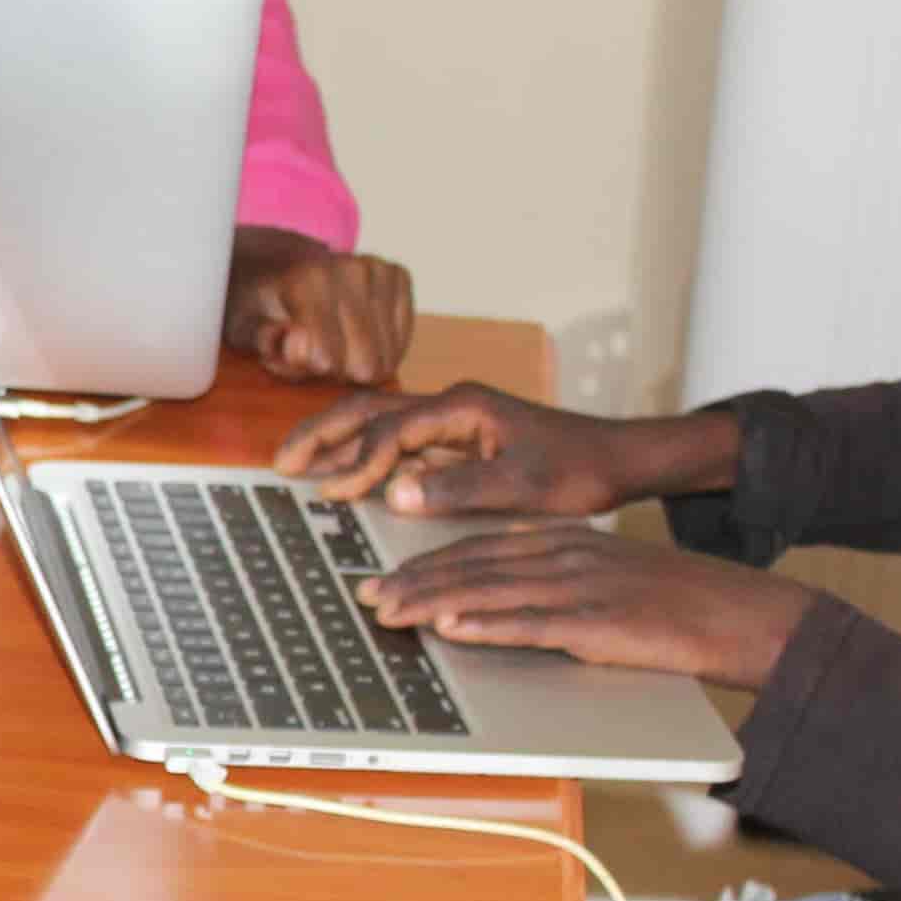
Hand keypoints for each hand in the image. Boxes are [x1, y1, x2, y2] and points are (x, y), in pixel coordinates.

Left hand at [224, 228, 415, 384]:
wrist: (278, 266)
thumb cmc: (259, 305)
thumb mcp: (243, 328)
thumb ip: (265, 341)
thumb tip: (304, 346)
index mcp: (307, 280)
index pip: (327, 359)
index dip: (308, 368)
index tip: (290, 351)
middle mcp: (349, 268)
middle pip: (363, 365)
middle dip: (337, 371)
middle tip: (316, 352)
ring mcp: (378, 269)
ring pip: (385, 359)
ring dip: (359, 362)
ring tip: (335, 342)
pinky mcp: (398, 275)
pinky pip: (401, 343)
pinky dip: (380, 349)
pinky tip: (357, 336)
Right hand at [275, 382, 741, 518]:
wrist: (619, 459)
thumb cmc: (578, 469)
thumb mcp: (521, 484)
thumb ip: (455, 488)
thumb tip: (393, 492)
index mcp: (463, 407)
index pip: (393, 431)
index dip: (362, 462)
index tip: (337, 494)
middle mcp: (451, 405)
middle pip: (369, 410)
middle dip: (322, 436)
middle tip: (282, 464)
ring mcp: (452, 420)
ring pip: (378, 422)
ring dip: (337, 443)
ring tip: (298, 467)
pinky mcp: (457, 438)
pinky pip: (397, 441)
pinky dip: (364, 456)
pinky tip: (347, 478)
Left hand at [361, 526, 816, 691]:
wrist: (738, 612)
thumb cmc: (673, 602)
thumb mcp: (604, 577)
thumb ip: (552, 584)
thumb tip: (497, 603)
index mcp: (565, 541)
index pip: (480, 548)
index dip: (427, 562)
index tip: (385, 575)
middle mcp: (565, 556)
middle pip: (472, 566)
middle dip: (413, 582)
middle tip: (365, 596)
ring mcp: (581, 587)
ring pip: (489, 591)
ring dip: (432, 602)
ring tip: (388, 613)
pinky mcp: (599, 621)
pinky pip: (532, 623)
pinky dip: (487, 625)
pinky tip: (452, 627)